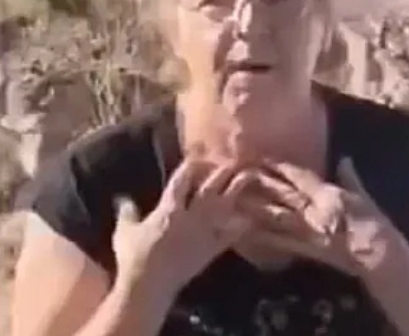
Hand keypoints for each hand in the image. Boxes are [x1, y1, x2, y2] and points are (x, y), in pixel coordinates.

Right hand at [111, 160, 254, 298]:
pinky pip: (232, 232)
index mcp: (168, 208)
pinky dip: (243, 223)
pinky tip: (253, 214)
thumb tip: (122, 198)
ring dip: (238, 188)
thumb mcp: (125, 232)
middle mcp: (191, 214)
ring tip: (250, 175)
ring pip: (226, 203)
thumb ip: (127, 213)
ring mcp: (204, 231)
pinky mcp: (213, 248)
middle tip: (231, 160)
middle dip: (221, 171)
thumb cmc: (133, 257)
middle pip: (210, 186)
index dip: (191, 165)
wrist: (149, 284)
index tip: (199, 156)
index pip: (182, 180)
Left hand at [238, 158, 403, 278]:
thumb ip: (350, 177)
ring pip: (275, 216)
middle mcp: (314, 210)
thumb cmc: (374, 223)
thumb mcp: (364, 195)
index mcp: (329, 194)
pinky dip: (262, 237)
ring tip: (236, 198)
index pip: (300, 176)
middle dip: (261, 182)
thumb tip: (343, 159)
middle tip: (240, 172)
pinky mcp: (304, 248)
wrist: (376, 253)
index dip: (280, 166)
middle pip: (283, 193)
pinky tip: (245, 232)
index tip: (263, 156)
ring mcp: (306, 230)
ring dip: (255, 207)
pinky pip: (279, 241)